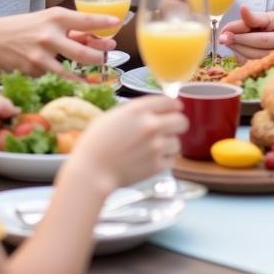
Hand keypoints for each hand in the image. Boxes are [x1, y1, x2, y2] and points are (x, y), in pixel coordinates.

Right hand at [0, 7, 117, 75]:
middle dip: (100, 59)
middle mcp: (50, 35)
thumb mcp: (48, 20)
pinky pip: (55, 78)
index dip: (103, 22)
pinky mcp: (33, 71)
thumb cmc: (25, 27)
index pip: (86, 19)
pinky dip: (64, 81)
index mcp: (56, 17)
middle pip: (84, 53)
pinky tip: (72, 84)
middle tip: (108, 59)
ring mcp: (41, 55)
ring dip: (86, 79)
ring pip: (71, 73)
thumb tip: (98, 38)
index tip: (117, 23)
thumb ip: (70, 29)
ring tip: (95, 80)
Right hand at [68, 96, 187, 190]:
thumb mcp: (113, 116)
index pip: (170, 101)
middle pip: (181, 120)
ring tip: (156, 147)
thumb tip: (151, 111)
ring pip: (178, 141)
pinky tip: (154, 159)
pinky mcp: (157, 166)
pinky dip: (166, 160)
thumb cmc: (96, 143)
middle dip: (176, 124)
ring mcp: (156, 146)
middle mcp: (151, 125)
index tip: (173, 109)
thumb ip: (136, 111)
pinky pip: (173, 160)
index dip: (173, 105)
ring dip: (170, 144)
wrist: (92, 171)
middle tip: (170, 128)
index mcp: (139, 110)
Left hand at [218, 5, 273, 60]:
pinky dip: (241, 56)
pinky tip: (238, 47)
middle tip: (222, 37)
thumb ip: (255, 17)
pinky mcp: (268, 71)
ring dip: (237, 50)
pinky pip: (251, 65)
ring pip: (251, 60)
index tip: (225, 30)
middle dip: (237, 43)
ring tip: (228, 40)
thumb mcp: (272, 17)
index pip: (261, 39)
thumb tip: (242, 9)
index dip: (242, 36)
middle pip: (255, 51)